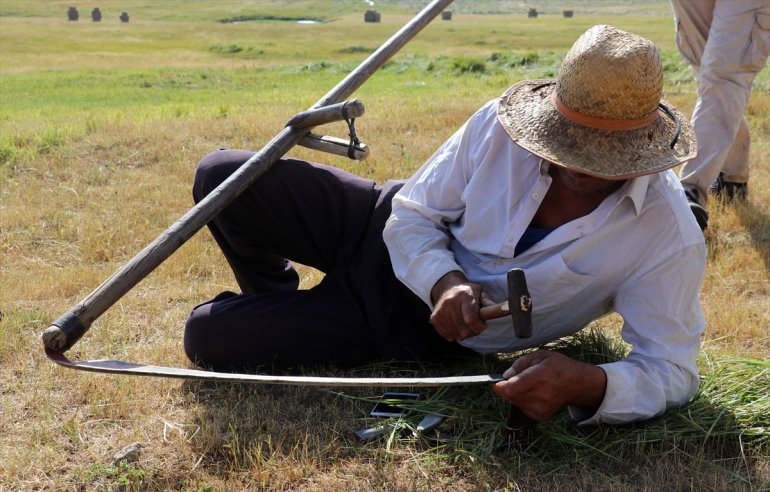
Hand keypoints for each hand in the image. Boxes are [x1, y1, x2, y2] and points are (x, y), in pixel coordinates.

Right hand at [429, 271, 491, 341]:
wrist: (447, 287)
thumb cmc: (468, 292)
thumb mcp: (481, 293)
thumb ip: (489, 303)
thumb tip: (504, 310)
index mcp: (464, 295)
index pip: (471, 319)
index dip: (479, 327)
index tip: (483, 324)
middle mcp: (450, 302)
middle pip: (464, 330)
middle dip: (473, 332)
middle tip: (475, 325)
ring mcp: (441, 310)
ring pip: (456, 335)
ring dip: (464, 334)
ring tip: (465, 324)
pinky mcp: (435, 318)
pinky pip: (447, 336)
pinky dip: (454, 334)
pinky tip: (456, 325)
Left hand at [492, 350, 606, 420]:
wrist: (578, 384)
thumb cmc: (558, 366)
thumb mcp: (540, 355)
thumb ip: (520, 364)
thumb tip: (506, 376)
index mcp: (540, 377)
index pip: (511, 388)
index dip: (499, 386)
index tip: (496, 382)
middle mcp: (541, 395)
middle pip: (510, 396)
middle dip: (507, 388)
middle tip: (515, 380)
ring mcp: (542, 408)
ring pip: (515, 403)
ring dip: (515, 394)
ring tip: (529, 385)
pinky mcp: (543, 416)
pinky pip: (523, 409)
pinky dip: (523, 401)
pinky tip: (534, 394)